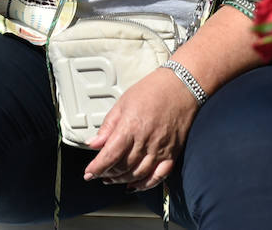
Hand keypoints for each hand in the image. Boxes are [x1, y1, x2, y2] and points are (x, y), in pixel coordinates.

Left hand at [84, 67, 198, 191]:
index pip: (109, 156)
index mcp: (131, 127)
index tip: (89, 173)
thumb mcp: (123, 103)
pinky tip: (135, 184)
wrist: (182, 85)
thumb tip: (93, 143)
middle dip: (107, 174)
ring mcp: (160, 148)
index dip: (96, 168)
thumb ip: (108, 126)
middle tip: (100, 173)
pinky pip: (158, 176)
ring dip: (122, 180)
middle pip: (122, 167)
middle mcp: (145, 140)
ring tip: (114, 178)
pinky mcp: (173, 152)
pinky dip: (145, 184)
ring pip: (137, 174)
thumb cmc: (153, 90)